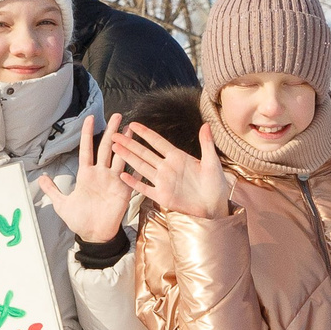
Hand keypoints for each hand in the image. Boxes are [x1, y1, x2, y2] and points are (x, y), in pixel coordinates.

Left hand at [36, 113, 136, 242]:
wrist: (94, 235)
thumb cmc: (79, 220)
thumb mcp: (62, 204)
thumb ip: (52, 190)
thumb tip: (40, 178)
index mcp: (86, 174)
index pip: (87, 149)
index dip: (88, 133)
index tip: (90, 118)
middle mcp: (101, 174)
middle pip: (107, 148)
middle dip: (112, 131)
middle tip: (118, 115)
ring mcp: (114, 181)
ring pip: (121, 157)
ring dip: (126, 143)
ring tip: (131, 128)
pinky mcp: (124, 190)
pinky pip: (131, 175)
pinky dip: (137, 165)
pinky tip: (142, 153)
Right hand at [110, 117, 230, 218]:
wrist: (215, 205)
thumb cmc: (216, 183)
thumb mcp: (212, 161)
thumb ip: (206, 143)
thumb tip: (206, 124)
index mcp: (178, 157)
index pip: (157, 142)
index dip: (145, 133)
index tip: (133, 125)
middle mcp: (167, 167)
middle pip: (144, 153)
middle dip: (129, 144)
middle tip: (115, 135)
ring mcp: (163, 182)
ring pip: (141, 167)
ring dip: (128, 158)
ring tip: (115, 148)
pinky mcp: (162, 196)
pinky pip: (144, 188)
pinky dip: (133, 183)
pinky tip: (122, 176)